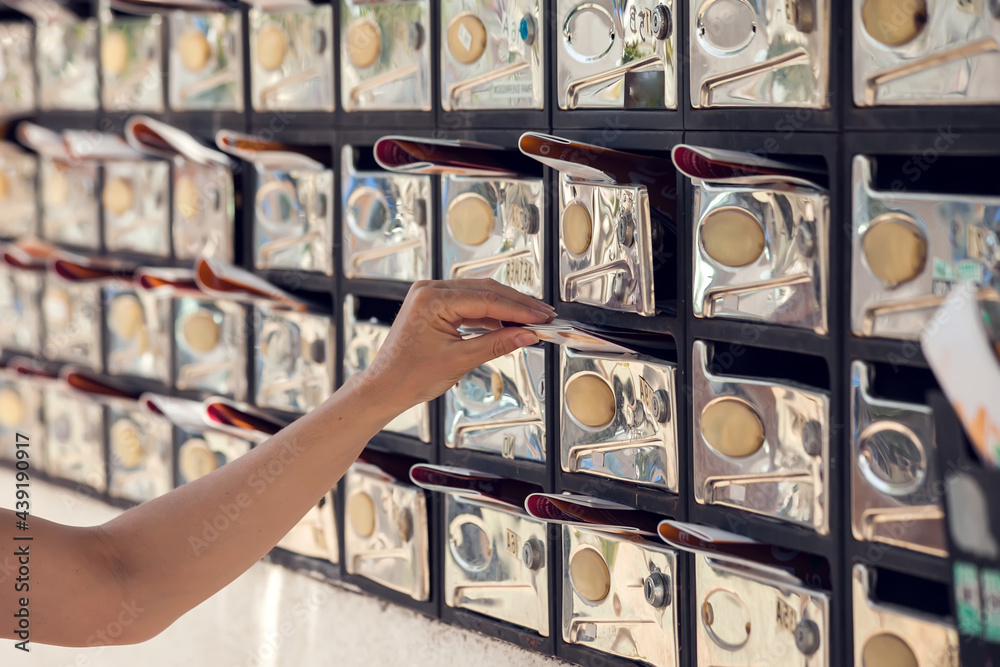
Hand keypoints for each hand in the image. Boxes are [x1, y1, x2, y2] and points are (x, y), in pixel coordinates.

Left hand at [360, 279, 554, 413]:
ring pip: (478, 295)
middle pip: (485, 291)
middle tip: (543, 315)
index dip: (518, 309)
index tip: (541, 317)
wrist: (384, 388)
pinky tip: (507, 324)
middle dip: (516, 304)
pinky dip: (489, 315)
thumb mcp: (460, 360)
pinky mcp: (433, 306)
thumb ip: (497, 344)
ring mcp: (430, 296)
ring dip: (505, 308)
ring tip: (530, 320)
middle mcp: (429, 290)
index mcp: (432, 299)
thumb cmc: (409, 376)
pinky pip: (468, 304)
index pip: (487, 299)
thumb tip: (526, 335)